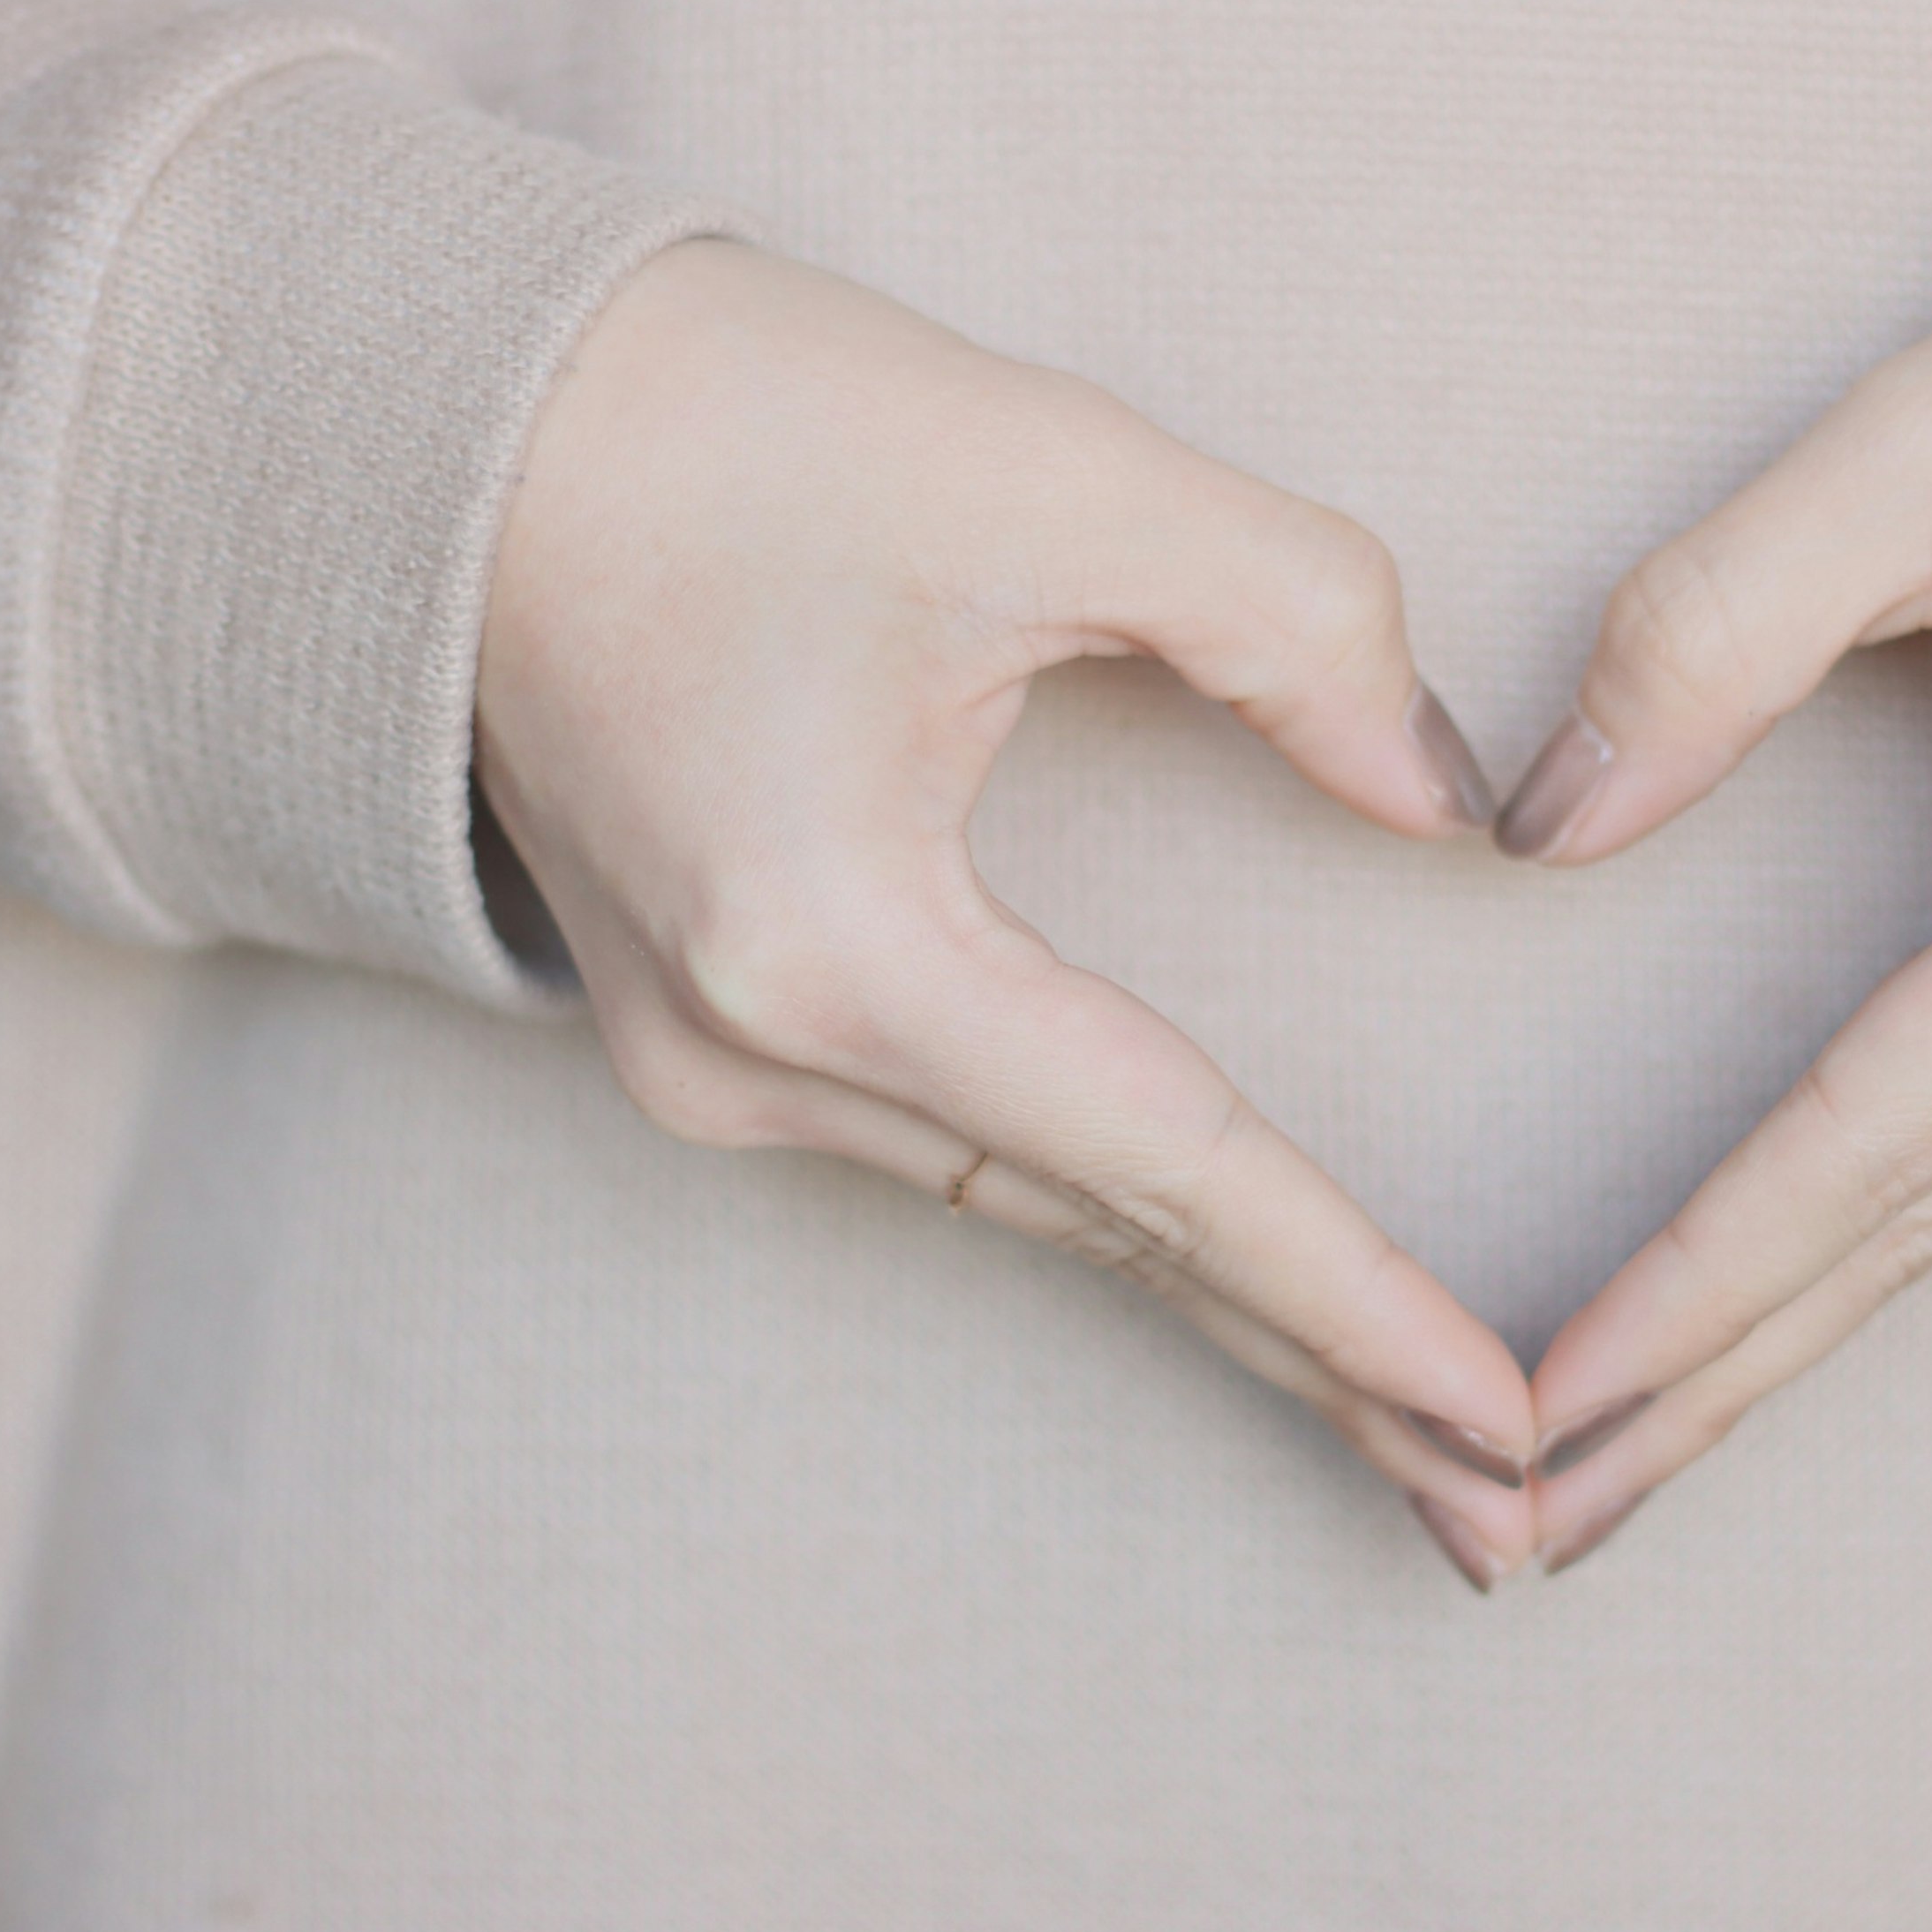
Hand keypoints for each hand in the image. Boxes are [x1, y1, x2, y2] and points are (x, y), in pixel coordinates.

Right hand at [477, 240, 1539, 1580]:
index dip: (1353, 1297)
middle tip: (1509, 1515)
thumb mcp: (1047, 470)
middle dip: (1317, 1363)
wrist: (422, 419)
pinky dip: (1110, 1204)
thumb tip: (1452, 803)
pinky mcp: (705, 1018)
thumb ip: (1296, 622)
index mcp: (832, 942)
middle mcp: (750, 1052)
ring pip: (1031, 1205)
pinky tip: (1218, 1253)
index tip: (1507, 1424)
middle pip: (1105, 1233)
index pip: (1165, 1164)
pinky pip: (957, 1147)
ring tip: (1403, 1408)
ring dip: (1219, 1294)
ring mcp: (705, 1058)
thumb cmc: (714, 417)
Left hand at [1500, 250, 1931, 1571]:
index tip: (1542, 1399)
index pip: (1885, 1125)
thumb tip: (1542, 830)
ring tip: (1626, 1452)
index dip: (1702, 1273)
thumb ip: (1719, 618)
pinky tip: (1799, 1299)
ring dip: (1806, 1328)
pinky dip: (1908, 1232)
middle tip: (1529, 1525)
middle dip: (1727, 1372)